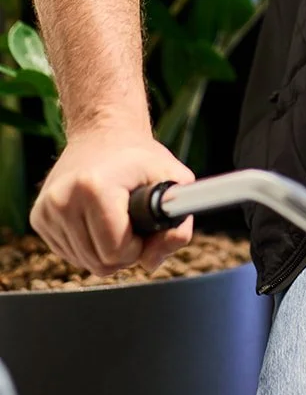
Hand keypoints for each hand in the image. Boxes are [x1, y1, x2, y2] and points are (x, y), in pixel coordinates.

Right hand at [30, 121, 193, 276]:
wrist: (101, 132)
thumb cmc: (138, 157)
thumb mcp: (171, 178)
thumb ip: (178, 219)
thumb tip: (158, 256)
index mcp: (94, 188)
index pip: (116, 251)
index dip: (138, 245)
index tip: (144, 225)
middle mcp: (63, 199)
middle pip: (98, 263)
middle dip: (123, 252)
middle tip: (132, 222)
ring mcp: (46, 210)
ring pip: (83, 263)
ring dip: (105, 250)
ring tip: (116, 218)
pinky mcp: (38, 217)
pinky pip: (69, 254)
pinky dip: (88, 245)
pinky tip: (96, 219)